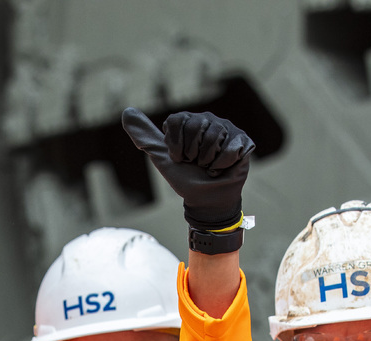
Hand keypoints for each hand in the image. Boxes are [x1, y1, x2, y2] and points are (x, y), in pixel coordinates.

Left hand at [121, 108, 253, 252]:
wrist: (206, 199)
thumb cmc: (185, 178)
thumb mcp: (162, 157)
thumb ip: (145, 136)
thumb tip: (127, 112)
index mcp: (188, 121)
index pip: (178, 121)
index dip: (177, 145)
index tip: (180, 157)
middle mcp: (208, 119)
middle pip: (197, 127)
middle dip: (193, 153)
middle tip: (196, 163)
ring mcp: (227, 128)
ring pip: (214, 138)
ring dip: (208, 161)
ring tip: (209, 166)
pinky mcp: (243, 140)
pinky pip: (231, 148)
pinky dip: (223, 164)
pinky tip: (222, 168)